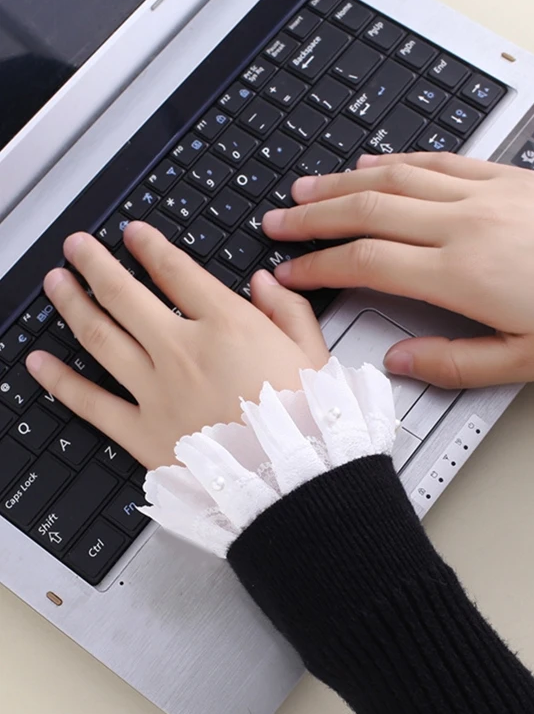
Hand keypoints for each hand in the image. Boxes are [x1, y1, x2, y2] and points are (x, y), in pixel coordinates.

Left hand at [25, 223, 328, 468]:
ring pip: (100, 336)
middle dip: (95, 263)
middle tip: (77, 246)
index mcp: (228, 326)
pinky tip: (38, 363)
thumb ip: (288, 310)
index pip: (177, 271)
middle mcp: (183, 351)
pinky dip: (59, 381)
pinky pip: (91, 402)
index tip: (134, 234)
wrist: (292, 479)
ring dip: (71, 304)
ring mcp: (157, 391)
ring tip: (55, 283)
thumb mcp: (314, 354)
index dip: (150, 247)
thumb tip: (264, 282)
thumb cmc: (307, 420)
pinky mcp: (143, 431)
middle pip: (124, 295)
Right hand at [265, 152, 533, 387]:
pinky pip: (438, 161)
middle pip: (368, 211)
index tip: (290, 272)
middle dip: (315, 218)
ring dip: (344, 182)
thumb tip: (398, 362)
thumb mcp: (523, 362)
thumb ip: (453, 364)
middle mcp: (463, 226)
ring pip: (395, 179)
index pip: (368, 264)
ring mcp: (482, 195)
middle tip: (277, 221)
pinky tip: (373, 162)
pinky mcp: (504, 177)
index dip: (321, 268)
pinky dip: (398, 160)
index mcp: (461, 276)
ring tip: (305, 187)